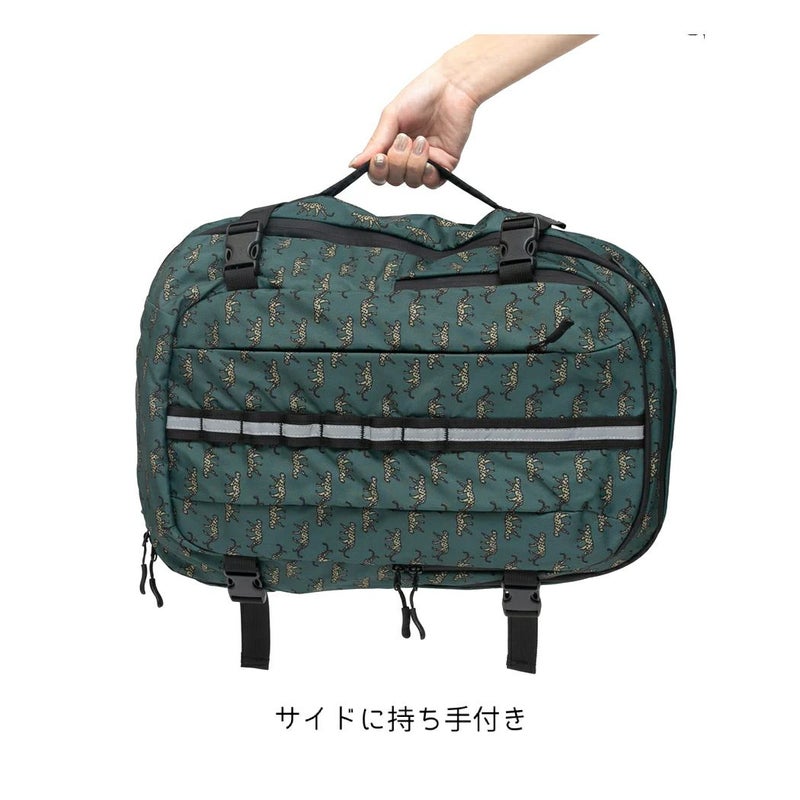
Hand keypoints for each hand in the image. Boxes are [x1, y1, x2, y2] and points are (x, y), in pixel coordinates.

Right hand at [349, 65, 478, 188]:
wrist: (451, 87)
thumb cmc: (421, 95)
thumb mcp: (391, 117)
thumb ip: (375, 143)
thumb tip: (354, 164)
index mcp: (391, 147)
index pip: (378, 173)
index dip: (377, 171)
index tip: (379, 158)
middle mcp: (407, 158)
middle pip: (393, 179)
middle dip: (397, 161)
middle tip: (404, 139)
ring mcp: (426, 163)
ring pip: (412, 181)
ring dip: (414, 162)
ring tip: (421, 141)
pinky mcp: (444, 165)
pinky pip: (431, 182)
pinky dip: (428, 172)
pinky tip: (430, 154)